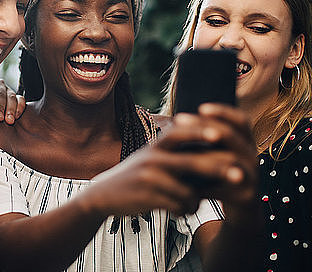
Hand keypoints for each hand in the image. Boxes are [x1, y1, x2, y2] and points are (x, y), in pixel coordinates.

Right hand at [83, 104, 256, 218]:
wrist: (104, 195)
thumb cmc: (135, 175)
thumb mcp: (150, 155)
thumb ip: (173, 150)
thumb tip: (206, 143)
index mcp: (156, 145)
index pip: (181, 133)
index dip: (201, 131)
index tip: (221, 134)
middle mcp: (153, 157)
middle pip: (194, 162)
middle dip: (219, 169)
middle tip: (240, 175)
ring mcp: (150, 177)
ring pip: (189, 191)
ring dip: (196, 202)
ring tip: (193, 205)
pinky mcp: (148, 196)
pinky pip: (178, 205)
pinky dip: (183, 211)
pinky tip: (178, 212)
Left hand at [160, 104, 257, 219]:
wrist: (240, 208)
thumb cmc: (220, 175)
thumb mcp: (215, 155)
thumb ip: (204, 141)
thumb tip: (175, 120)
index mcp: (246, 143)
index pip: (241, 120)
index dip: (223, 112)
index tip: (201, 107)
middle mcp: (252, 156)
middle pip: (232, 136)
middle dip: (206, 127)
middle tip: (179, 119)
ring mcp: (252, 176)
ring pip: (231, 161)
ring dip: (204, 155)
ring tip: (182, 152)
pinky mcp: (246, 197)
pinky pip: (225, 188)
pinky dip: (204, 185)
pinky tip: (184, 183)